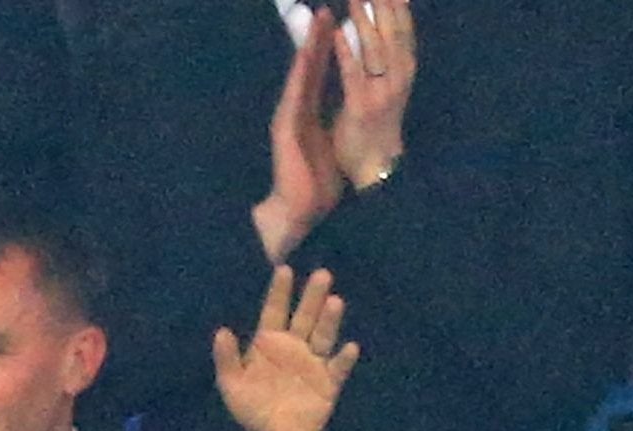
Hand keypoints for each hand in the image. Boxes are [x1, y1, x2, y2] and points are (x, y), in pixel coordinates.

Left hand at [213, 265, 358, 430]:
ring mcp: (313, 362)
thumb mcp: (232, 385)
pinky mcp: (329, 383)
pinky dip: (343, 358)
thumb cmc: (252, 406)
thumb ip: (227, 359)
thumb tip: (221, 332)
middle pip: (304, 317)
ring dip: (329, 320)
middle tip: (322, 274)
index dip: (279, 292)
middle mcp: (294, 346)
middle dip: (312, 297)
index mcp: (269, 343)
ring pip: (323, 336)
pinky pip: (338, 368)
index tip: (284, 269)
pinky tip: (350, 347)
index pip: (274, 311)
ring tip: (335, 301)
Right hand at [253, 17, 342, 262]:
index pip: (320, 72)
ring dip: (308, 46)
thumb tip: (347, 105)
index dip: (330, 46)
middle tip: (326, 9)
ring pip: (301, 75)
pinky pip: (296, 96)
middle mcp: (297, 109)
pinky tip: (305, 55)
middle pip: (309, 67)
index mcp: (309, 112)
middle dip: (318, 37)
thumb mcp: (330, 141)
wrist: (300, 209)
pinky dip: (301, 74)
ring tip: (318, 19)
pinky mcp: (285, 129)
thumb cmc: (317, 181)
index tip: (339, 21)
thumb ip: (334, 120)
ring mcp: (289, 116)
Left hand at [332, 0, 416, 189]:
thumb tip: (375, 34)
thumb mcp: (385, 92)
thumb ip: (381, 64)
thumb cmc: (377, 131)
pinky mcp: (361, 107)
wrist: (375, 173)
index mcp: (404, 73)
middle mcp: (398, 79)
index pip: (403, 30)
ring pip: (375, 47)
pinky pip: (353, 74)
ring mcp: (382, 93)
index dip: (398, 7)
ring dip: (364, 18)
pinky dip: (346, 51)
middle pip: (393, 32)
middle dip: (385, 5)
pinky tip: (337, 33)